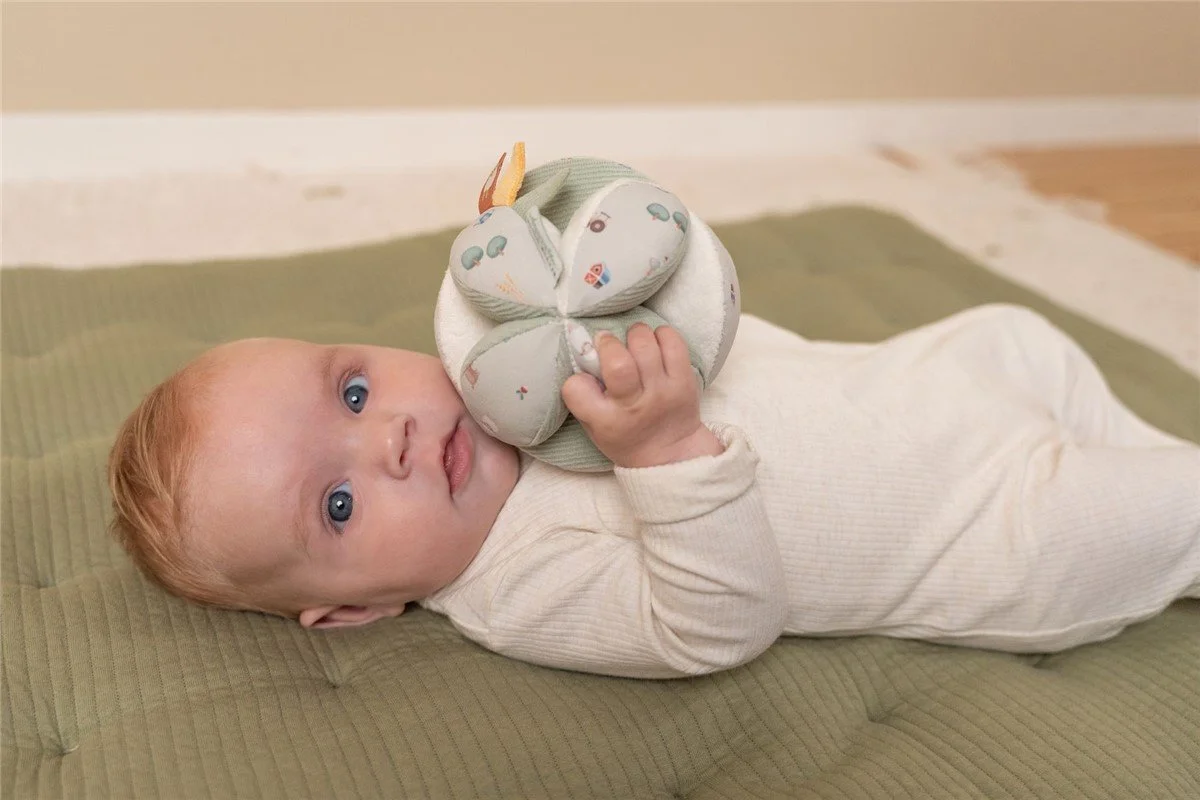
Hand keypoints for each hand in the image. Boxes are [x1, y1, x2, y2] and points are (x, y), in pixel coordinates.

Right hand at [561, 323, 723, 467]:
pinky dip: (661, 335)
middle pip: (618, 362)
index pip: (576, 388)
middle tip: (608, 344)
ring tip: (634, 343)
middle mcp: (634, 405)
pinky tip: (655, 344)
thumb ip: (584, 396)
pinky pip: (673, 343)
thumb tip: (585, 353)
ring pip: (645, 344)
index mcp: (606, 421)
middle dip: (608, 343)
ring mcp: (662, 391)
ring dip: (635, 334)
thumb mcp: (594, 427)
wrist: (671, 452)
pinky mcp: (684, 381)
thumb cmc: (625, 435)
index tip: (585, 377)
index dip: (576, 378)